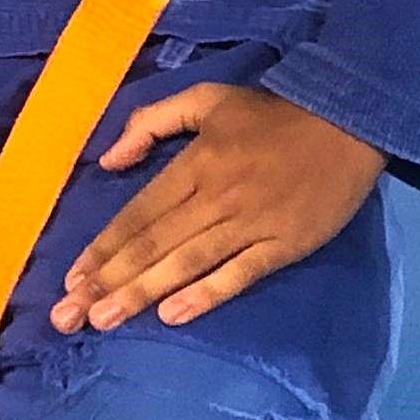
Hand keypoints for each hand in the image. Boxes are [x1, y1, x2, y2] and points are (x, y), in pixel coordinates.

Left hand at [58, 81, 385, 331]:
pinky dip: (206, 294)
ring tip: (105, 320)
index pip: (138, 213)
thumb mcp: (208, 100)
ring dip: (142, 292)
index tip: (71, 280)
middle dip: (108, 282)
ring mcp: (251, 222)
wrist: (349, 120)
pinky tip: (174, 315)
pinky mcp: (284, 243)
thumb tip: (109, 161)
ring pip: (187, 262)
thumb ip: (152, 121)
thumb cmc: (272, 115)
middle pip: (153, 244)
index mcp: (195, 162)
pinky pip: (239, 273)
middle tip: (70, 316)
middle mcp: (216, 196)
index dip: (102, 249)